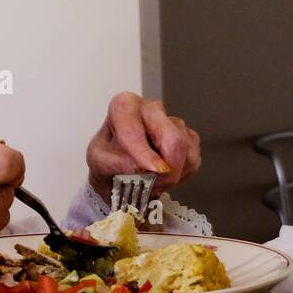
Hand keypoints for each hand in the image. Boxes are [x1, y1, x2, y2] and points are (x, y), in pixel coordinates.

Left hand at [85, 92, 201, 202]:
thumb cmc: (107, 157)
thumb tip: (143, 168)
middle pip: (173, 137)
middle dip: (167, 169)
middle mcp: (152, 109)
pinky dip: (181, 174)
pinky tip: (164, 175)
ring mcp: (173, 122)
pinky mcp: (189, 138)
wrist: (116, 168)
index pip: (137, 129)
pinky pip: (193, 159)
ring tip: (153, 181)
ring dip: (172, 175)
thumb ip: (118, 163)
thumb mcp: (99, 161)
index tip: (148, 171)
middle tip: (154, 185)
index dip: (143, 153)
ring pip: (186, 151)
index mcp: (125, 107)